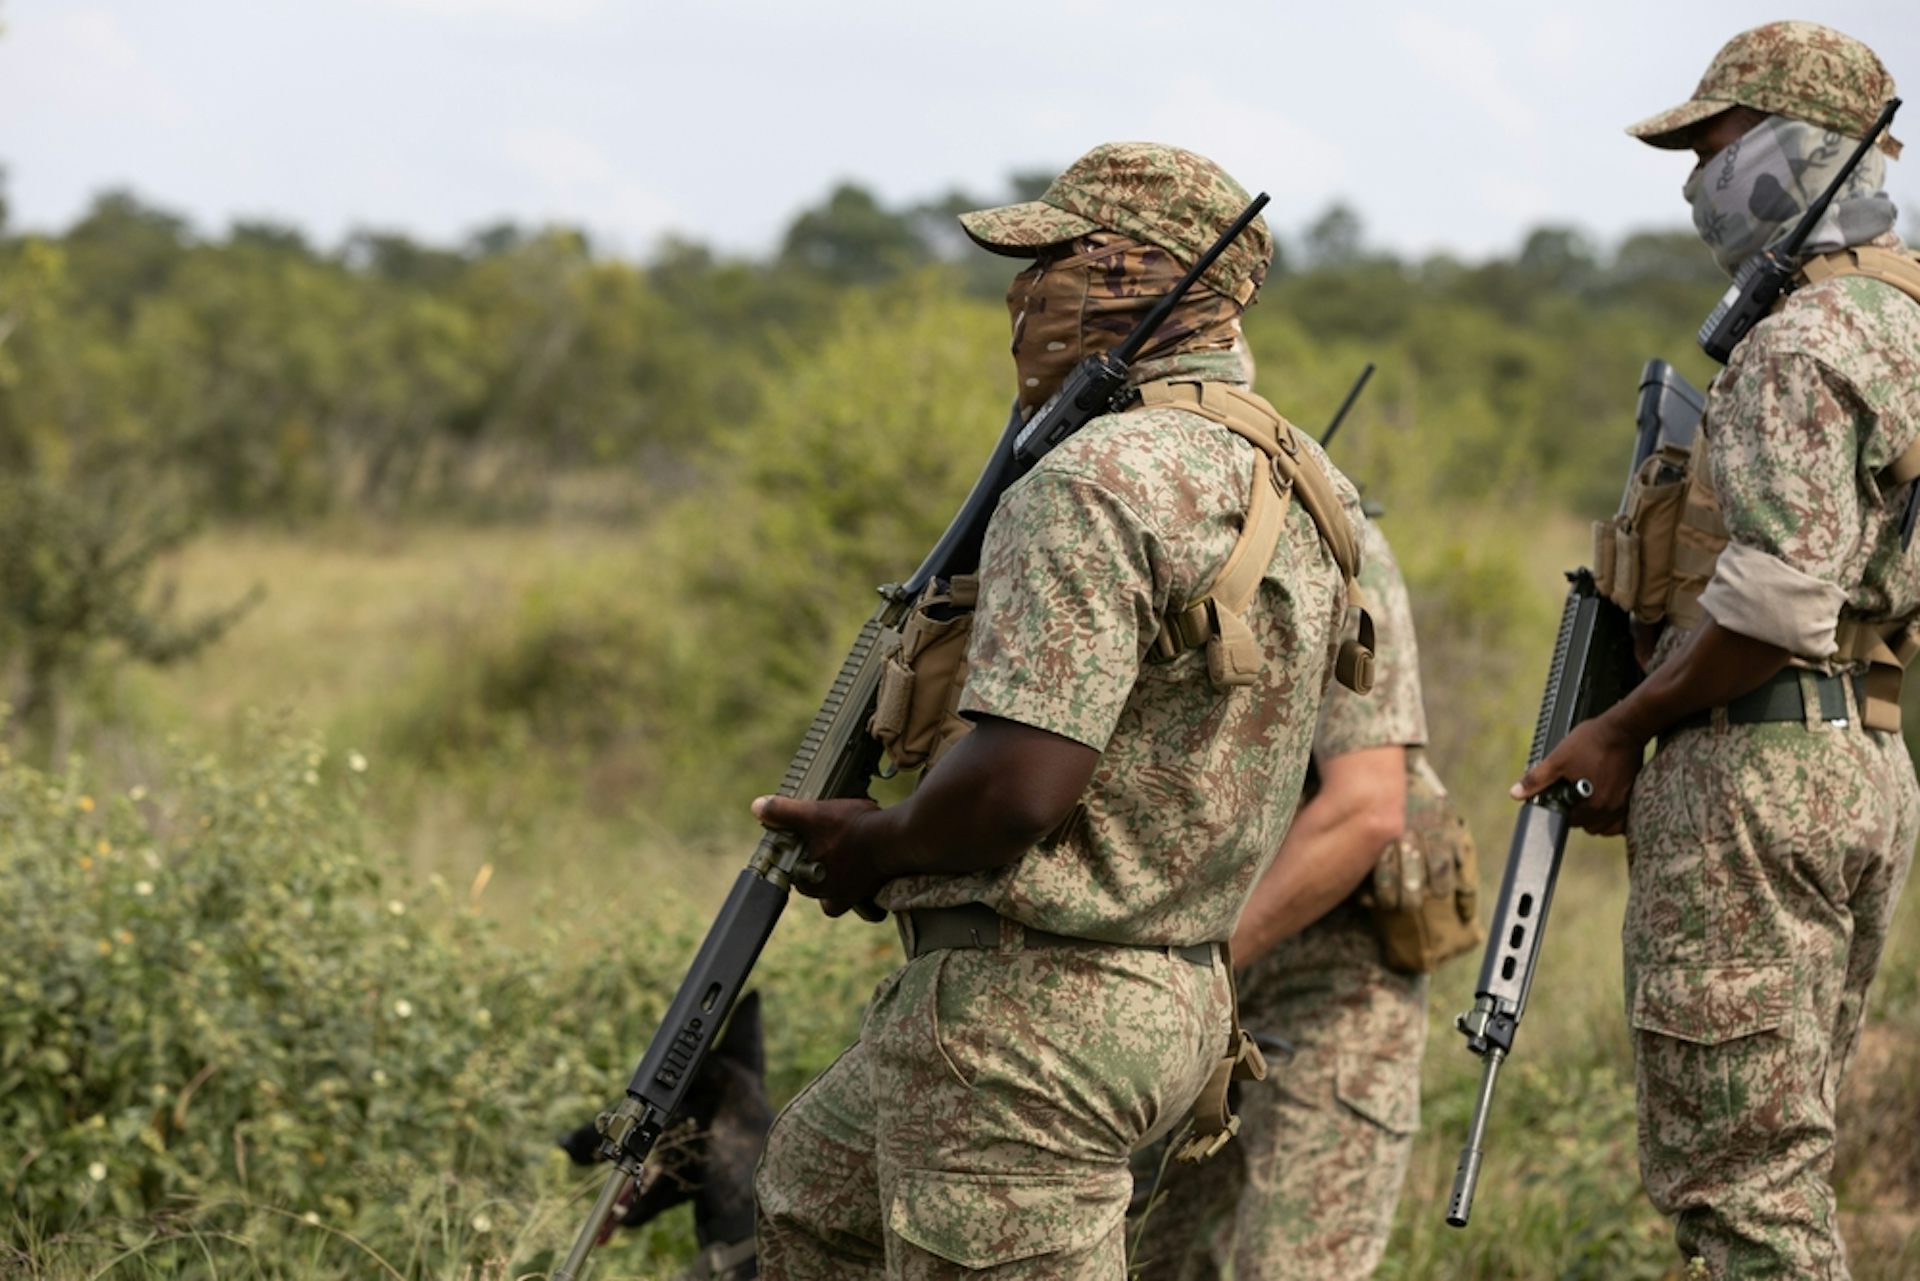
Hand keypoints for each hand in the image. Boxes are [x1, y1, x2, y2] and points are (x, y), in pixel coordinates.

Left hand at [750, 794, 884, 916]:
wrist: (895, 838)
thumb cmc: (854, 828)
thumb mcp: (814, 814)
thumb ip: (785, 812)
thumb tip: (757, 807)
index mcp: (811, 882)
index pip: (794, 874)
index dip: (798, 856)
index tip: (806, 842)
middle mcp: (832, 895)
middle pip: (817, 884)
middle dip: (819, 866)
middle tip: (826, 843)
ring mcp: (854, 895)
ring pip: (839, 891)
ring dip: (840, 875)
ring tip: (846, 852)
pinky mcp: (875, 892)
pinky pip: (863, 894)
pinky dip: (863, 883)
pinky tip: (865, 863)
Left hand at [1510, 713, 1644, 835]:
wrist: (1624, 728)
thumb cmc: (1592, 741)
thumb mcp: (1558, 758)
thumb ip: (1536, 780)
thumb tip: (1515, 794)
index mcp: (1591, 805)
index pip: (1570, 822)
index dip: (1562, 809)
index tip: (1562, 796)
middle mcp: (1610, 810)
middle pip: (1590, 826)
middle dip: (1579, 813)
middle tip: (1574, 793)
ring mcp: (1626, 805)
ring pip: (1606, 824)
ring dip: (1596, 815)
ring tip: (1589, 795)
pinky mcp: (1635, 797)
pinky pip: (1623, 818)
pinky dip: (1614, 813)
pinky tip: (1606, 797)